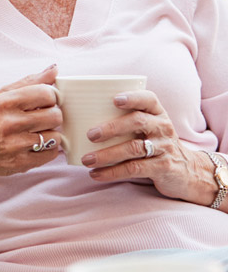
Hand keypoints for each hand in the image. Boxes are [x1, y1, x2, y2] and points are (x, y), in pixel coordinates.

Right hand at [0, 64, 62, 177]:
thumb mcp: (3, 95)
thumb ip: (30, 82)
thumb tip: (54, 70)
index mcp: (7, 102)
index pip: (47, 93)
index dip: (50, 97)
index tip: (45, 102)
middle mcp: (11, 122)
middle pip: (55, 116)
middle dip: (51, 117)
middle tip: (41, 119)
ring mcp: (17, 144)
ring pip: (56, 136)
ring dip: (49, 135)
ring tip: (36, 133)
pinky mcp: (22, 162)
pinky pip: (52, 154)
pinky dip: (47, 150)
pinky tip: (35, 146)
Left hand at [80, 89, 216, 205]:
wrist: (188, 171)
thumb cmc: (157, 145)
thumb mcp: (150, 129)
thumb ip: (127, 122)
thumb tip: (81, 121)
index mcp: (158, 114)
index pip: (148, 99)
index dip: (132, 97)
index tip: (114, 100)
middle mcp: (162, 128)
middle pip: (137, 121)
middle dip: (112, 127)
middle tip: (91, 135)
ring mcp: (164, 148)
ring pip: (133, 148)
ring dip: (107, 154)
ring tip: (87, 160)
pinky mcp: (163, 167)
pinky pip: (135, 168)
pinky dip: (113, 172)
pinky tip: (96, 174)